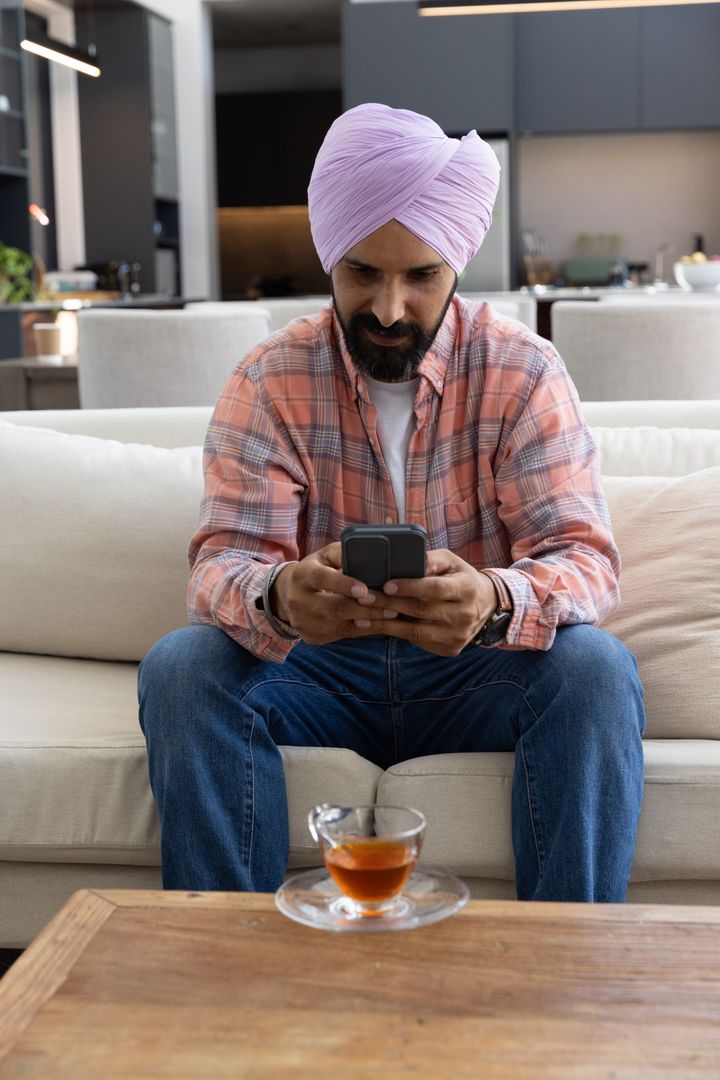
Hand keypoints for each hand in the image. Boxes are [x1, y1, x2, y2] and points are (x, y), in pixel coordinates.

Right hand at [270, 543, 405, 644]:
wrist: (289, 595)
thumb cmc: (317, 569)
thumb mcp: (325, 556)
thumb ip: (343, 553)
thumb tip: (368, 554)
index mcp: (302, 575)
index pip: (321, 579)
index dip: (343, 584)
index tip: (364, 589)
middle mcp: (298, 600)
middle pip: (334, 608)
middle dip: (365, 608)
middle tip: (391, 606)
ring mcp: (304, 622)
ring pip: (341, 626)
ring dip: (369, 621)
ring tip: (392, 614)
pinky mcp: (312, 637)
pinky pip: (342, 636)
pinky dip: (364, 631)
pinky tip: (380, 624)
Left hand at [351, 549, 498, 656]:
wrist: (486, 606)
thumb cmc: (461, 577)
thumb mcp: (452, 562)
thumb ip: (430, 560)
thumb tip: (408, 560)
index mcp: (467, 589)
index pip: (435, 589)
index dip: (410, 587)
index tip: (386, 584)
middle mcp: (464, 615)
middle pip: (421, 610)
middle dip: (389, 603)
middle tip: (364, 597)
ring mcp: (456, 636)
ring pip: (415, 631)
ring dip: (386, 624)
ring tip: (362, 616)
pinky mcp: (449, 649)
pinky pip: (417, 641)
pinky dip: (395, 634)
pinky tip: (376, 627)